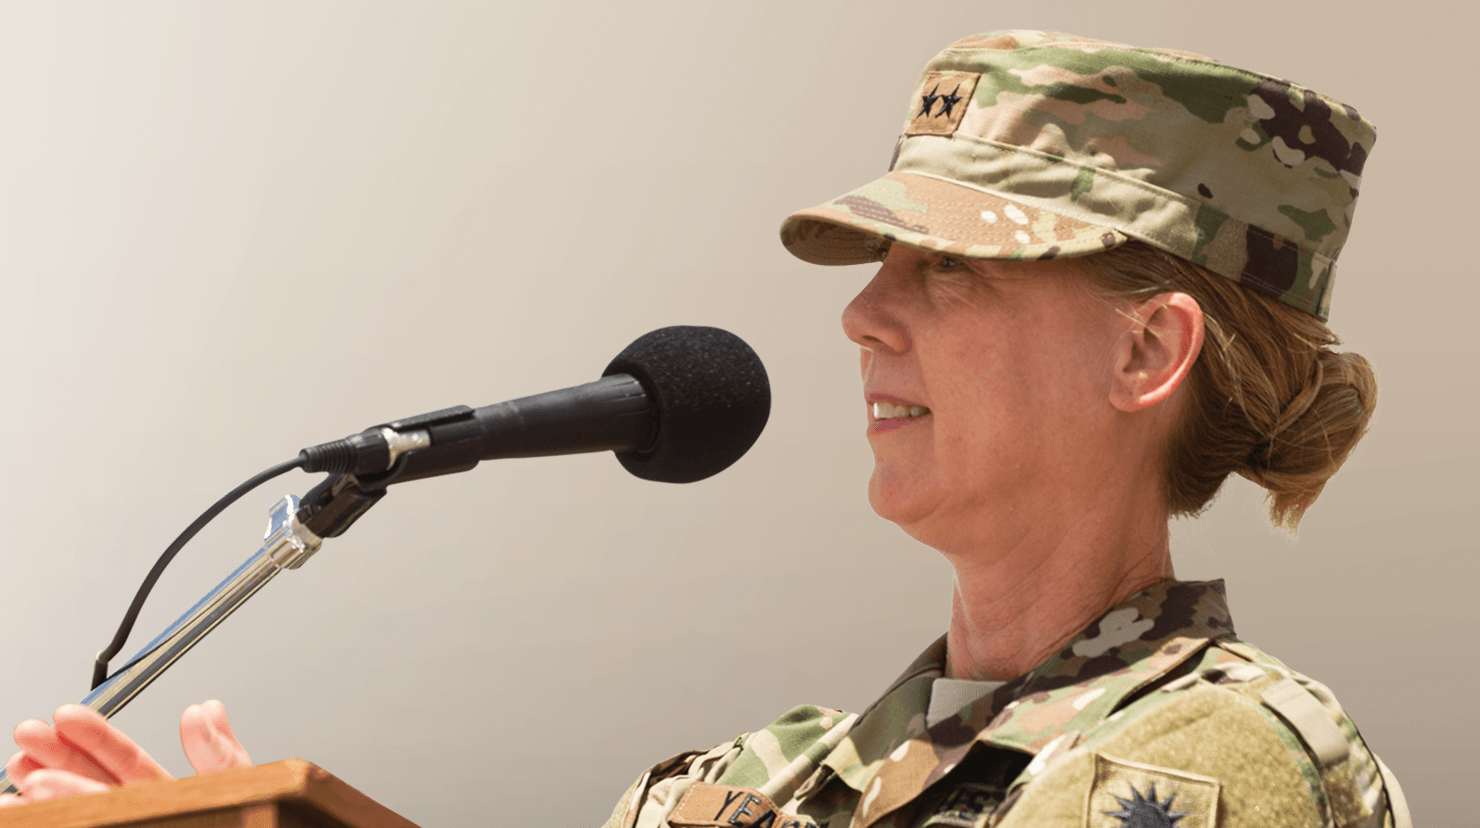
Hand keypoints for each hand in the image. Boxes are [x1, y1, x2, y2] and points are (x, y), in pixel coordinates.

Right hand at [0, 700, 251, 806]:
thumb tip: (204, 711)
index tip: (65, 716)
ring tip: (23, 778)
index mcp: (171, 798)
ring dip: (50, 800)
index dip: (96, 738)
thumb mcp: (248, 793)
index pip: (128, 762)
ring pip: (87, 817)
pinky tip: (25, 816)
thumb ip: (222, 756)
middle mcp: (145, 817)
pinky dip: (56, 824)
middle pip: (93, 788)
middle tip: (29, 734)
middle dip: (58, 760)